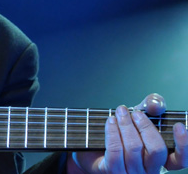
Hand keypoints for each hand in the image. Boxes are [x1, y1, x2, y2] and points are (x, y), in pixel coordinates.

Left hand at [68, 94, 187, 172]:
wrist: (92, 145)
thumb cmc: (122, 132)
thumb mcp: (140, 115)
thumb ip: (152, 105)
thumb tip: (155, 104)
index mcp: (160, 160)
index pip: (181, 160)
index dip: (183, 144)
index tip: (178, 125)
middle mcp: (149, 170)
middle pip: (156, 150)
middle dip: (145, 126)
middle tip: (134, 112)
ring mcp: (131, 173)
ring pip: (134, 148)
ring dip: (125, 125)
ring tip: (119, 112)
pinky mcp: (112, 171)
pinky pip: (115, 150)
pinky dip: (112, 131)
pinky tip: (110, 121)